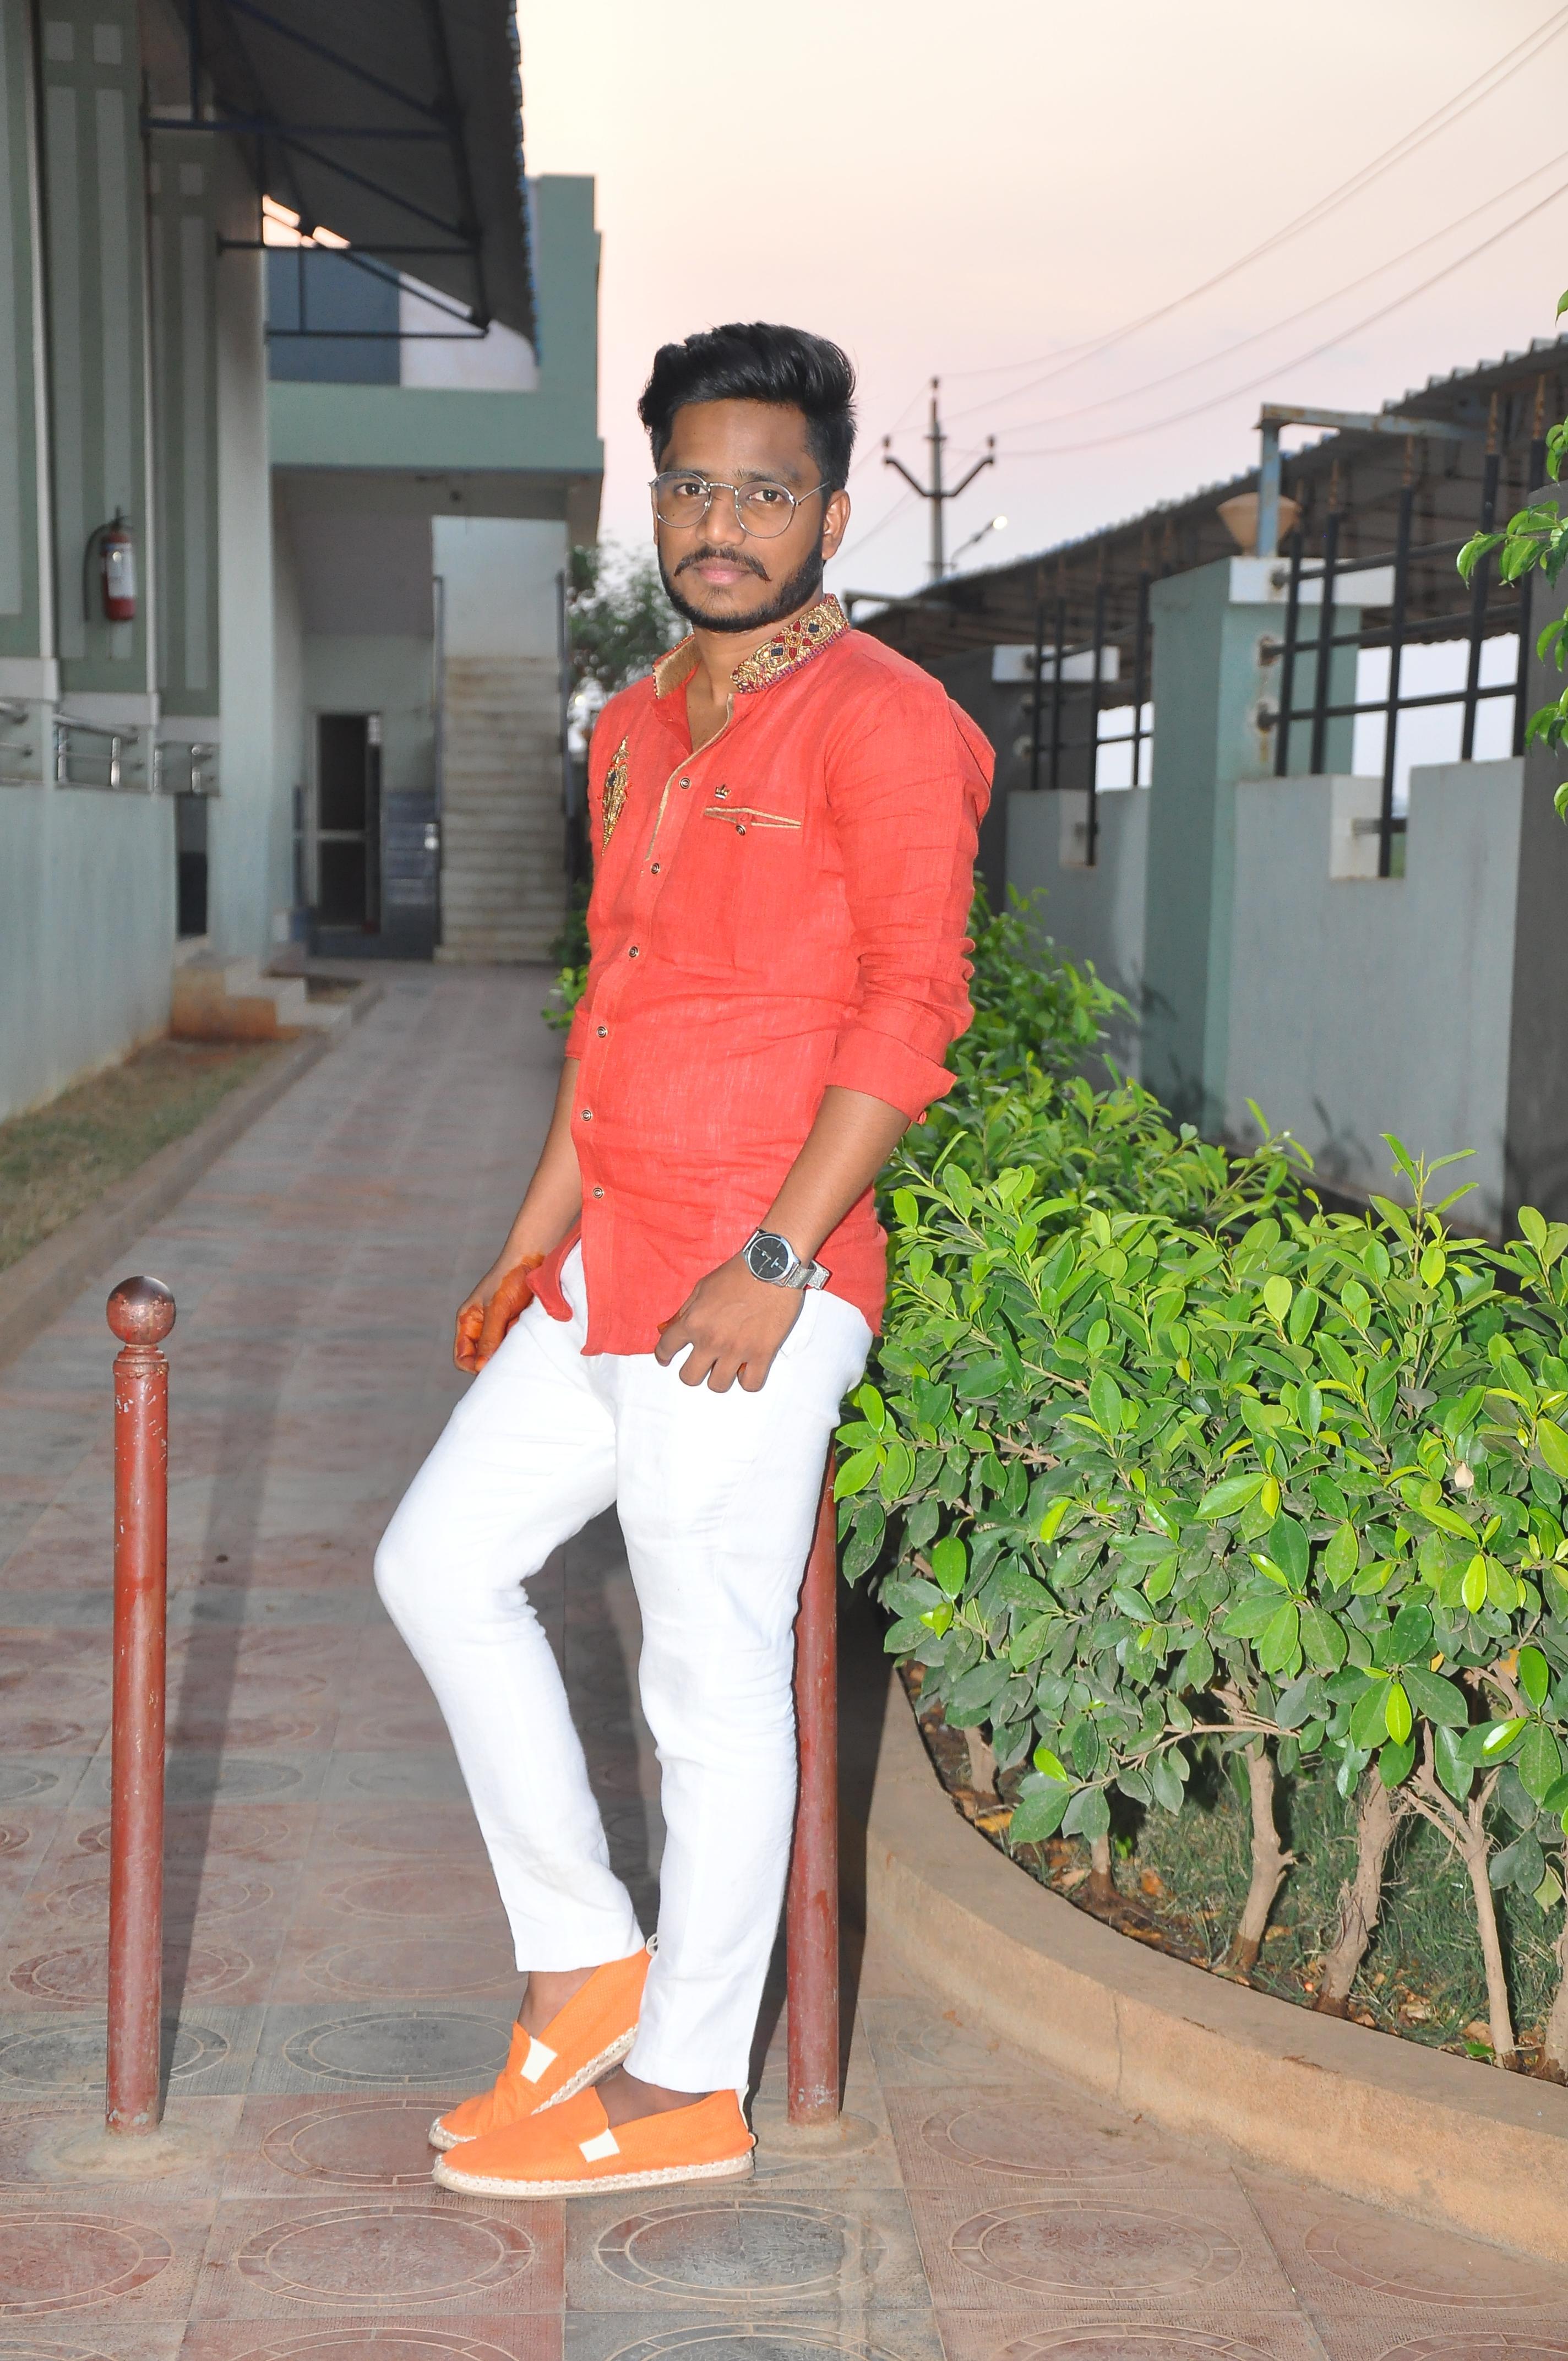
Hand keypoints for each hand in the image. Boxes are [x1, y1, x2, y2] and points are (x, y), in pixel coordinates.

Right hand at [454, 1254, 543, 1373]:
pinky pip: (517, 1345)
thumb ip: (490, 1337)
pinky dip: (522, 1344)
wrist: (535, 1257)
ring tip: (520, 1338)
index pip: (463, 1358)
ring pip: (501, 1354)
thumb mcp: (497, 1308)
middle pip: (482, 1359)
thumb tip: (482, 1367)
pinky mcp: (517, 1326)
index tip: (492, 1367)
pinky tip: (529, 1335)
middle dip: (495, 1361)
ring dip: (511, 1351)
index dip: (474, 1366)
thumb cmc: (510, 1277)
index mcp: (468, 1322)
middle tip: (510, 1356)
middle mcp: (482, 1328)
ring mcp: (501, 1328)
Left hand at [654, 1255, 803, 1391]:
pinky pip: (751, 1385)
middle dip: (693, 1371)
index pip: (666, 1349)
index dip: (663, 1356)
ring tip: (727, 1366)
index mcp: (693, 1321)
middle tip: (702, 1363)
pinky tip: (748, 1369)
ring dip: (719, 1377)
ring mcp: (737, 1350)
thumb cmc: (737, 1272)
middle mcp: (711, 1340)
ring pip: (718, 1386)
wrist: (772, 1266)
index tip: (667, 1359)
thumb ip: (686, 1311)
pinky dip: (748, 1380)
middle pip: (689, 1378)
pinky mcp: (763, 1354)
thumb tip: (672, 1330)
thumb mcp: (702, 1287)